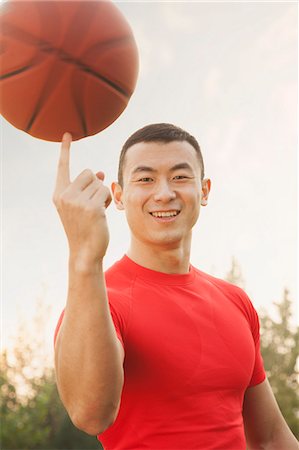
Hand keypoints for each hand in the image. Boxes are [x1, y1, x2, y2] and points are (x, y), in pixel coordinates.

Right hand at [53, 133, 111, 266]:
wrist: (85, 251)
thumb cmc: (85, 228)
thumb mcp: (81, 206)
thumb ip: (87, 188)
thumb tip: (101, 172)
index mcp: (59, 194)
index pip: (63, 168)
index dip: (65, 150)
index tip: (67, 134)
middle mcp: (65, 195)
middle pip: (89, 172)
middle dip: (95, 184)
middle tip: (93, 203)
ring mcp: (77, 201)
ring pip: (100, 182)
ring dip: (103, 194)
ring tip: (97, 210)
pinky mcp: (92, 207)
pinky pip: (106, 192)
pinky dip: (108, 200)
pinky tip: (103, 213)